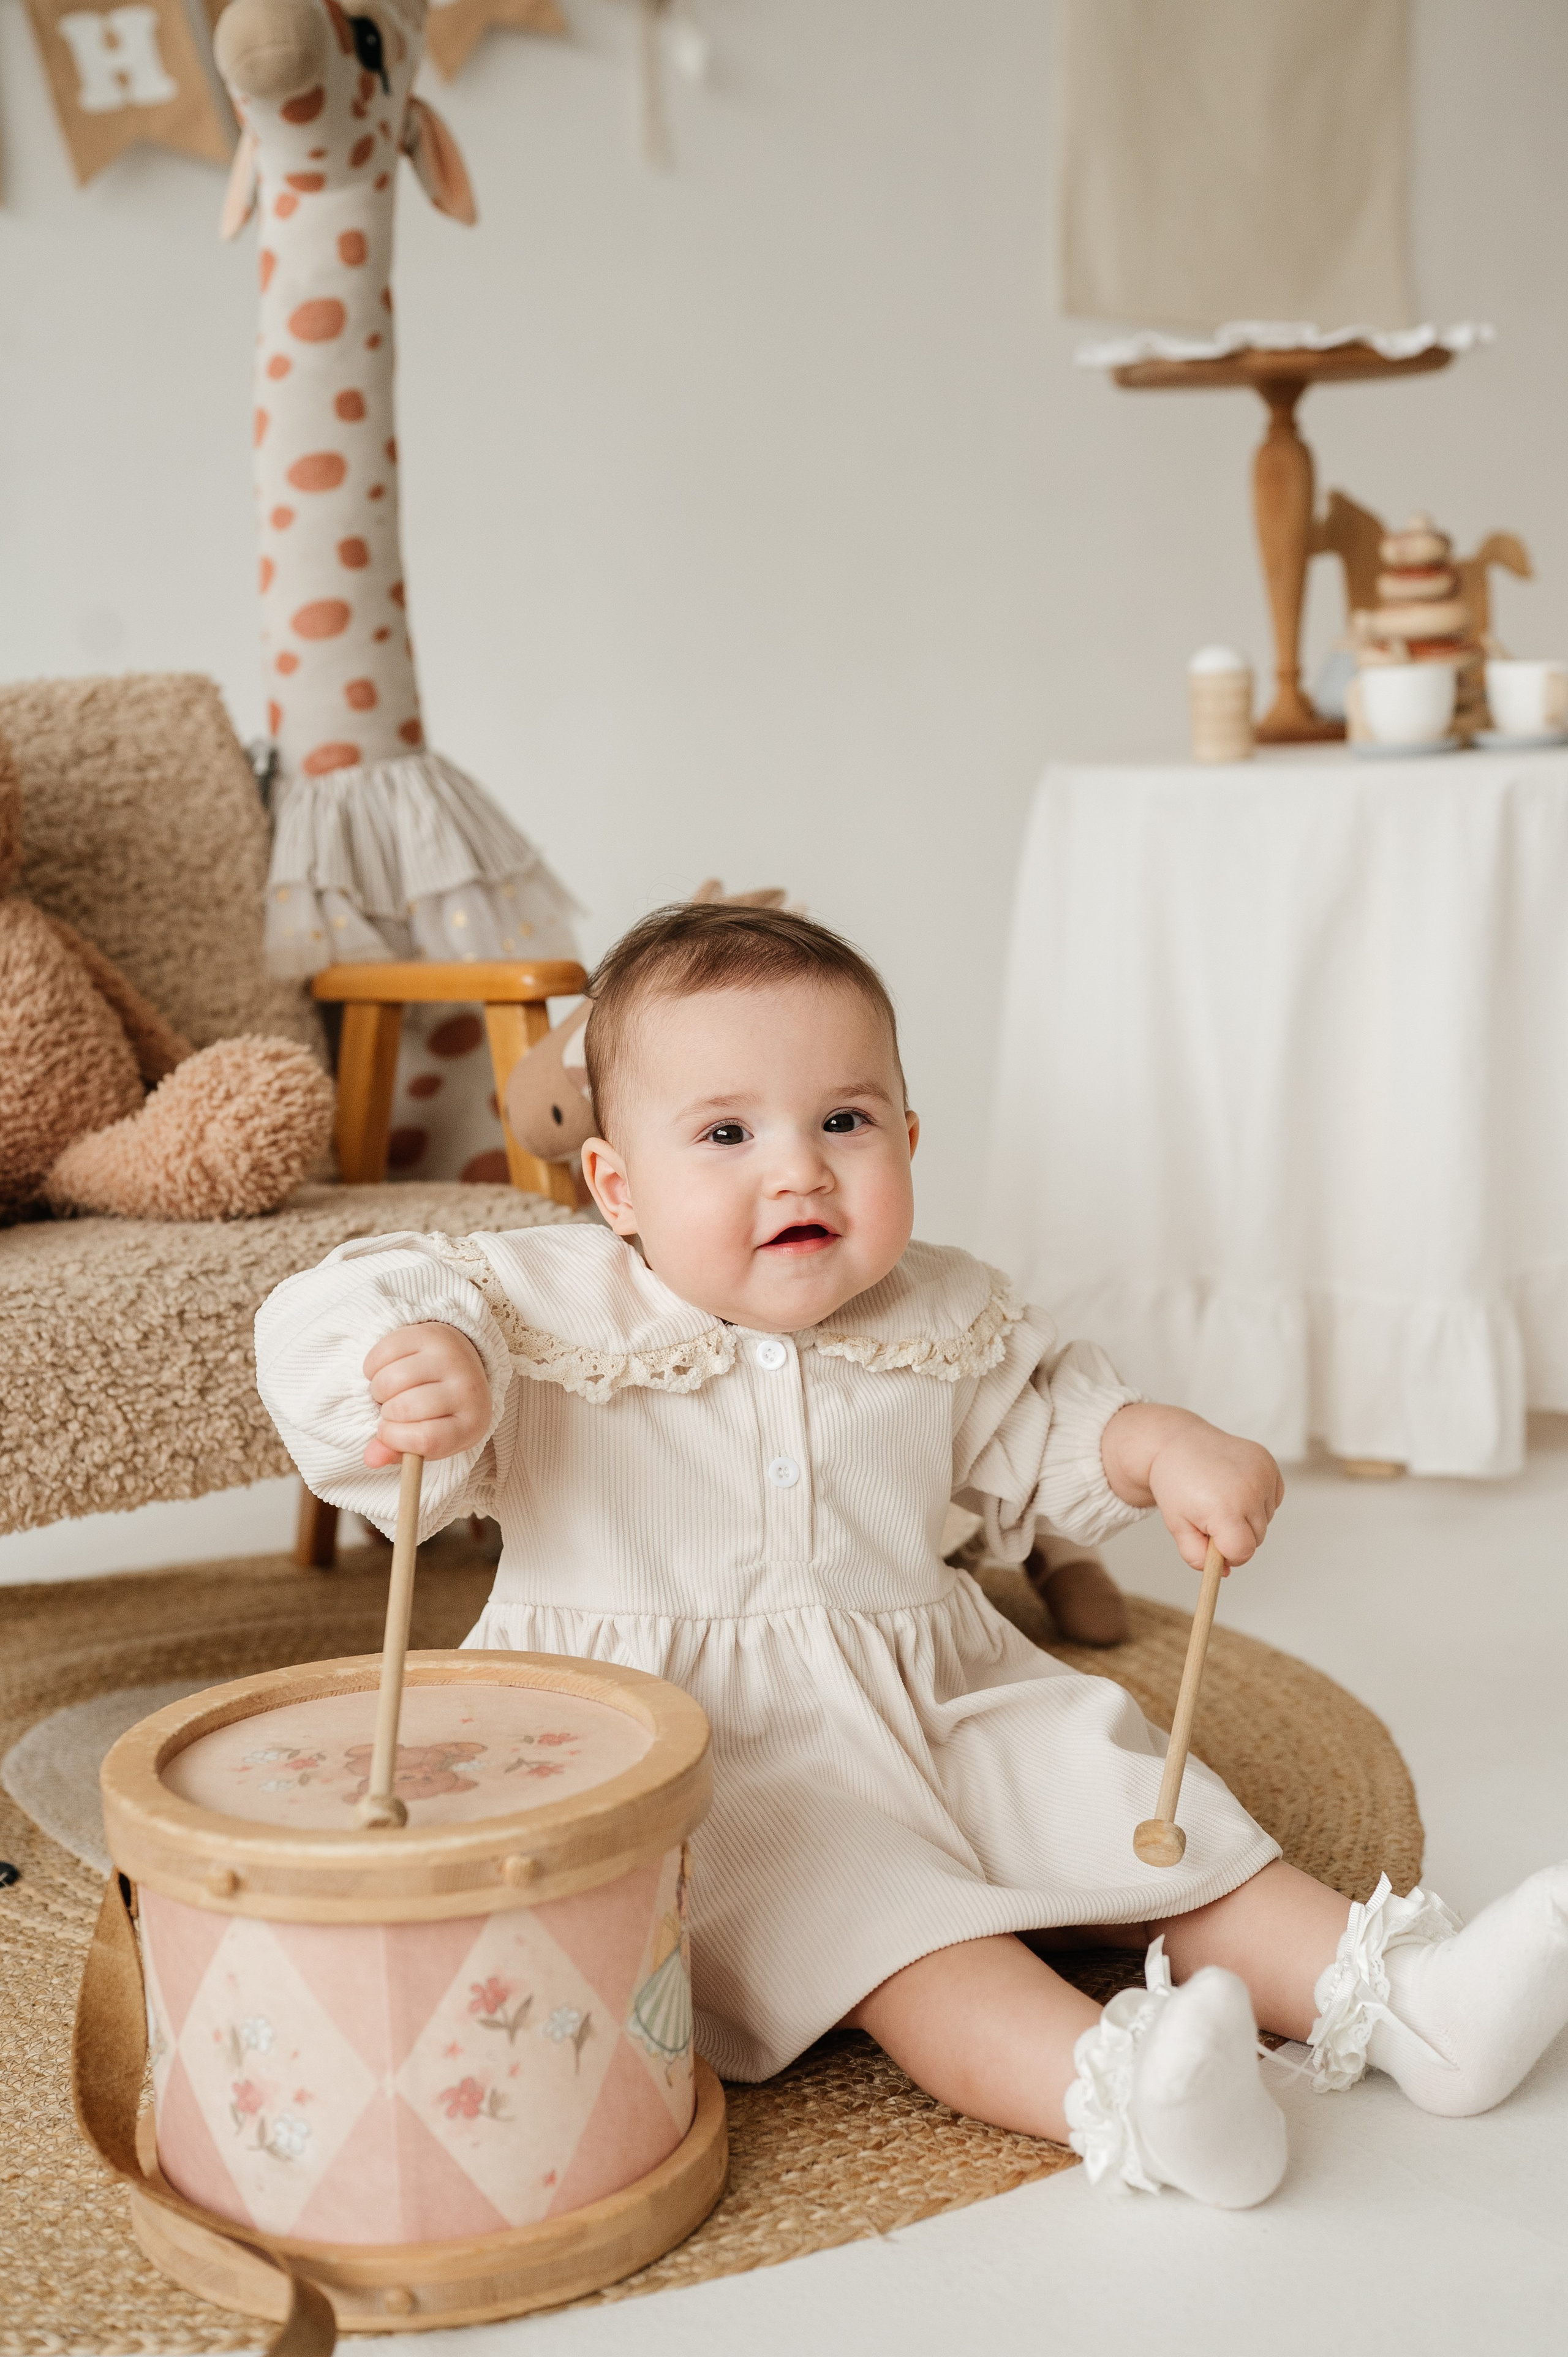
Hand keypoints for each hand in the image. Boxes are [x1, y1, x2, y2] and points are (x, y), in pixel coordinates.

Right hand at [362, 1323, 489, 1466]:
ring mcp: (451, 1358)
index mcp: (471, 1423)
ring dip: (378, 1390)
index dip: (396, 1439)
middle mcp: (467, 1389)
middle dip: (385, 1412)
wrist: (459, 1364)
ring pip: (391, 1380)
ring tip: (389, 1391)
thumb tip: (371, 1459)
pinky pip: (384, 1352)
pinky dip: (373, 1367)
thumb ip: (397, 1452)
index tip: (386, 1432)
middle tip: (391, 1408)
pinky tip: (385, 1370)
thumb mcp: (426, 1438)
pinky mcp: (432, 1334)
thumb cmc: (439, 1411)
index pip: (427, 1439)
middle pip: (405, 1408)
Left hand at [1101, 1402, 1283, 1570]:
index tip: (1213, 1542)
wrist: (1177, 1443)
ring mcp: (1262, 1475)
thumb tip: (1223, 1571)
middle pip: (1256, 1538)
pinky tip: (1236, 1487)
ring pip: (1266, 1519)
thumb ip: (1196, 1556)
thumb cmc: (1175, 1485)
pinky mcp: (1268, 1463)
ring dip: (1248, 1517)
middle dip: (1235, 1535)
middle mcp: (1249, 1491)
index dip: (1228, 1554)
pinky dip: (1258, 1499)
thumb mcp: (1177, 1526)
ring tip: (1221, 1497)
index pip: (1242, 1552)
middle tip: (1210, 1515)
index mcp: (1224, 1509)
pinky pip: (1273, 1499)